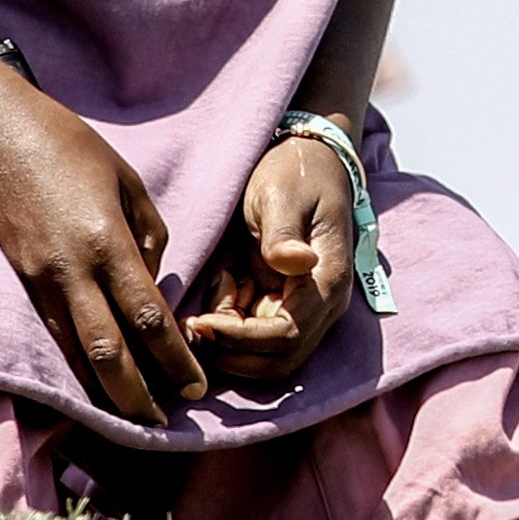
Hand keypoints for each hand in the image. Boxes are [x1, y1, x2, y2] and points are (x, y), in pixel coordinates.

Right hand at [0, 87, 207, 426]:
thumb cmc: (67, 143)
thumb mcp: (127, 178)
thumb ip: (149, 233)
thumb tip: (152, 279)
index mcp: (108, 240)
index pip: (149, 316)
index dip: (175, 358)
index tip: (196, 386)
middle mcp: (73, 269)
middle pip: (109, 353)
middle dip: (138, 398)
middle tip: (163, 425)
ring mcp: (41, 278)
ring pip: (75, 353)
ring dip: (105, 391)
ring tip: (132, 417)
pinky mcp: (21, 279)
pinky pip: (53, 334)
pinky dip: (75, 364)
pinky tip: (92, 381)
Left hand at [185, 134, 352, 382]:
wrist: (307, 160)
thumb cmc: (294, 174)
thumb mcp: (280, 195)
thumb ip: (282, 233)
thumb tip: (294, 263)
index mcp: (326, 281)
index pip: (287, 336)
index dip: (242, 338)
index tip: (202, 322)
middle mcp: (321, 305)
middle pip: (278, 359)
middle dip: (232, 351)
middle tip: (191, 325)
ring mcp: (304, 307)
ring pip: (266, 355)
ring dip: (229, 342)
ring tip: (202, 303)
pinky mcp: (284, 302)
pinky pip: (256, 333)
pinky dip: (230, 324)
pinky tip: (219, 286)